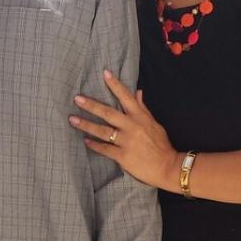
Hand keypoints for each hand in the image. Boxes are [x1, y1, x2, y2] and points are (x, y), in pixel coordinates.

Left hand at [70, 71, 180, 189]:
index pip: (126, 97)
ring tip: (72, 119)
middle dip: (91, 105)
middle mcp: (132, 126)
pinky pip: (105, 149)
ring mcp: (127, 141)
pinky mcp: (123, 156)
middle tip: (77, 99)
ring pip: (102, 131)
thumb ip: (143, 108)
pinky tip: (85, 141)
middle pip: (108, 113)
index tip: (105, 74)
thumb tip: (138, 92)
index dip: (115, 85)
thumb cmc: (161, 145)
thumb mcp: (154, 124)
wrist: (167, 167)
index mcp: (140, 117)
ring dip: (86, 125)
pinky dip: (94, 145)